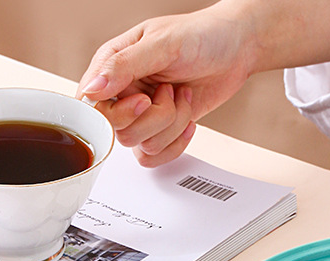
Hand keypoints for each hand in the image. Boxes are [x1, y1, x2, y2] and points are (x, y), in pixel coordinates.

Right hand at [77, 0, 329, 166]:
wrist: (243, 44)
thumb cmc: (206, 33)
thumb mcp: (162, 42)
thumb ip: (121, 67)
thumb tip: (85, 92)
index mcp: (113, 67)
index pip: (91, 107)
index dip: (116, 111)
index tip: (143, 98)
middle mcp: (126, 92)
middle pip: (118, 132)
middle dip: (151, 117)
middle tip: (171, 94)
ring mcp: (147, 113)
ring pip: (141, 147)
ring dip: (169, 129)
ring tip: (184, 100)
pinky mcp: (168, 129)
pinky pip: (161, 158)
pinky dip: (178, 143)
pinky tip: (190, 119)